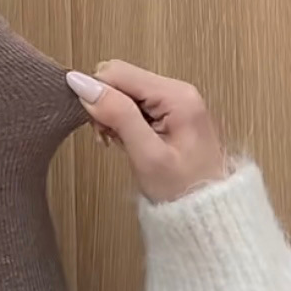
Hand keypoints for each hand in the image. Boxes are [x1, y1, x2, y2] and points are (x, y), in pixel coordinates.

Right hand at [66, 61, 228, 203]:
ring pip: (123, 90)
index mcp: (176, 95)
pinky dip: (122, 120)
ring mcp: (174, 100)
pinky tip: (129, 142)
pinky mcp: (169, 111)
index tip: (101, 129)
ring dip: (112, 115)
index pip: (116, 72)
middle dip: (105, 105)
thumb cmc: (183, 191)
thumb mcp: (147, 155)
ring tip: (121, 143)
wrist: (209, 218)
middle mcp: (177, 90)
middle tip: (111, 139)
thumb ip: (117, 114)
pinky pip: (132, 103)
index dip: (98, 96)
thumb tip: (81, 82)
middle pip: (119, 78)